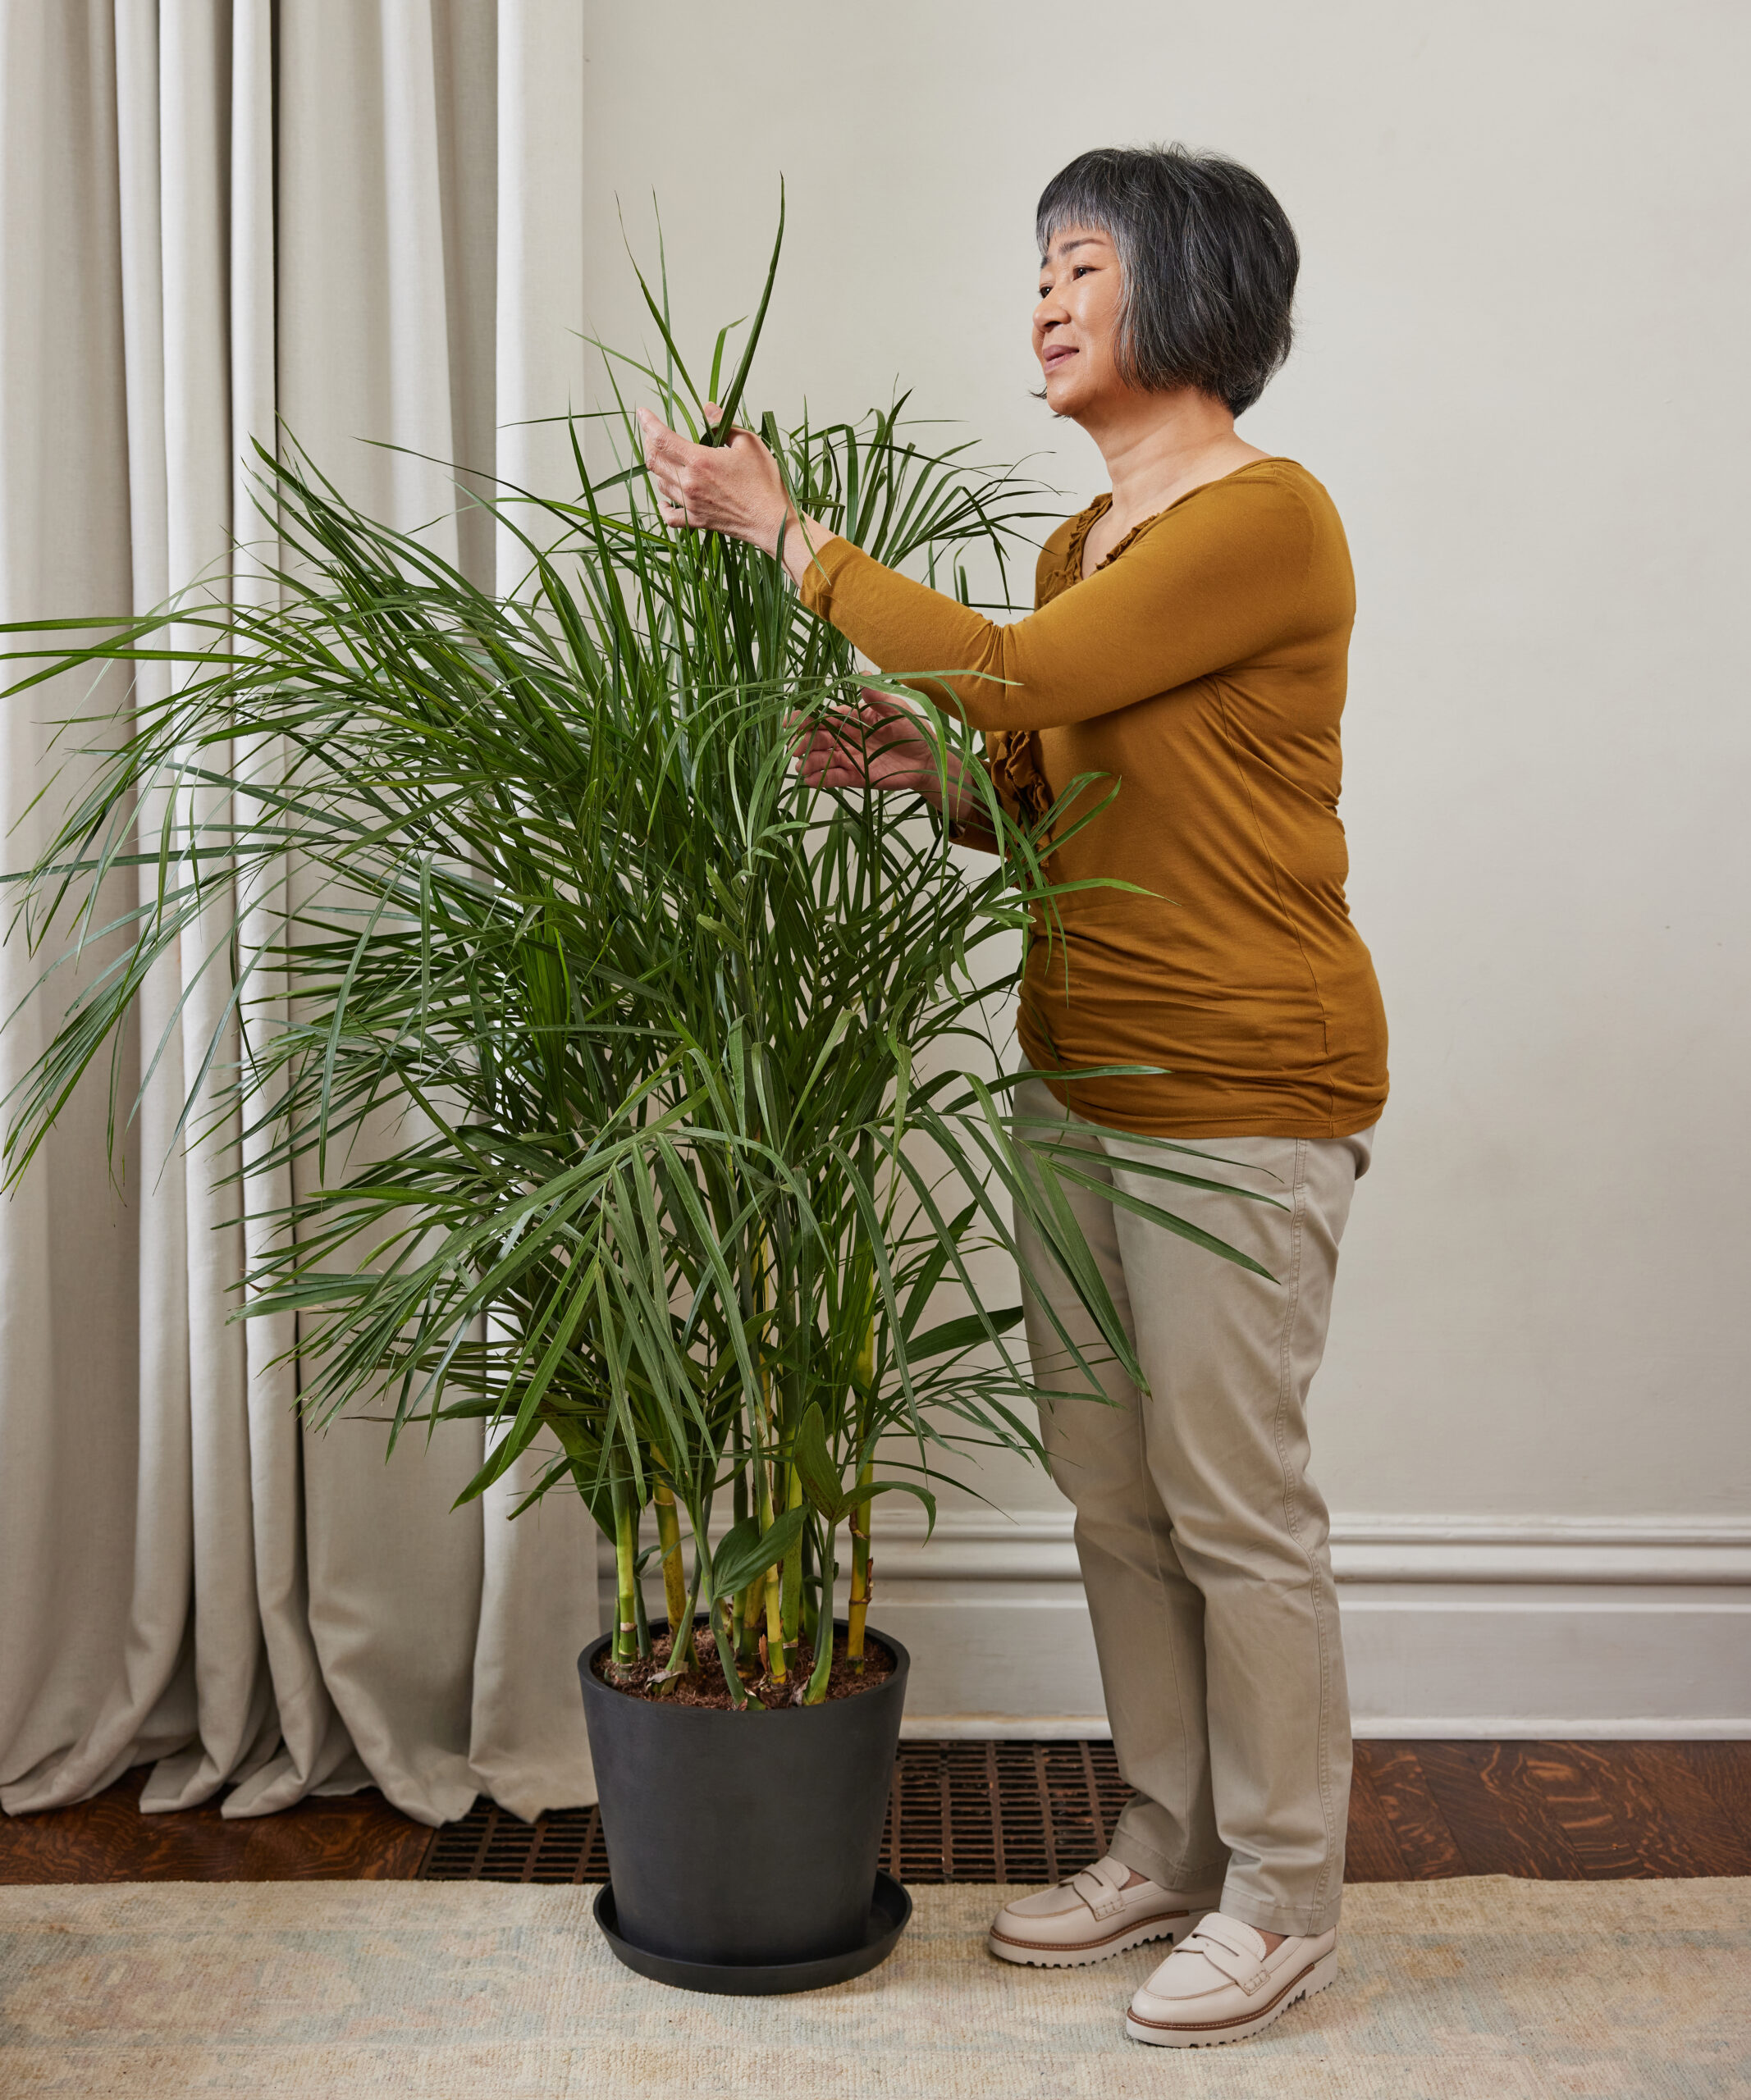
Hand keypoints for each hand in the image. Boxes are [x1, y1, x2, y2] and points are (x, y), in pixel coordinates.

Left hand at [637, 405, 831, 582]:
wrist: (772, 521)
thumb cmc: (764, 482)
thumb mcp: (748, 442)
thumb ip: (723, 423)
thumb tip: (707, 408)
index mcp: (700, 461)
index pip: (662, 438)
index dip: (648, 423)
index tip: (642, 412)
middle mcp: (689, 483)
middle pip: (654, 460)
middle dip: (649, 443)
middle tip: (653, 434)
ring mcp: (691, 504)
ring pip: (660, 483)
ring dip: (658, 469)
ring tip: (666, 459)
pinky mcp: (697, 521)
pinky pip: (669, 516)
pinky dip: (662, 506)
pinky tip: (662, 498)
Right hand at [792, 687, 970, 811]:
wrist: (928, 759)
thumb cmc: (914, 730)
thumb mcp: (898, 709)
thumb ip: (879, 697)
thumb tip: (863, 678)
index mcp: (853, 718)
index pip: (825, 717)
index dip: (807, 718)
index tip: (792, 721)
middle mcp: (848, 738)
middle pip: (818, 739)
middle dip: (803, 743)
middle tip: (795, 748)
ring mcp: (851, 758)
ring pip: (823, 759)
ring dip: (809, 763)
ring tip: (801, 767)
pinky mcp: (857, 777)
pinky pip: (835, 778)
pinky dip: (822, 779)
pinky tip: (811, 781)